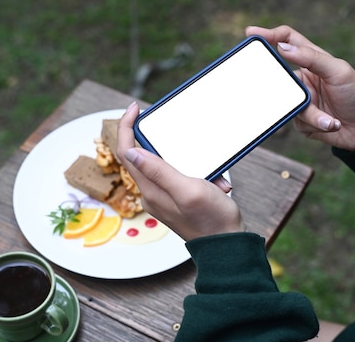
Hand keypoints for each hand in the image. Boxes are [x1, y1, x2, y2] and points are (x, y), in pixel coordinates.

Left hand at [117, 102, 246, 240]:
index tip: (135, 108)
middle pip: (141, 155)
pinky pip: (181, 175)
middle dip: (158, 139)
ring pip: (164, 164)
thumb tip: (131, 153)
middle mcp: (153, 192)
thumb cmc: (212, 219)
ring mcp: (164, 196)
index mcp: (150, 189)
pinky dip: (198, 171)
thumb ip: (159, 171)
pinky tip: (216, 180)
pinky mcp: (178, 198)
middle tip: (166, 122)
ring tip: (210, 171)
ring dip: (185, 158)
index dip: (126, 127)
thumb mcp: (187, 190)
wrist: (227, 246)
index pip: (126, 152)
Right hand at [245, 25, 354, 149]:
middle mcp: (303, 78)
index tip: (250, 34)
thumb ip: (312, 58)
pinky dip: (314, 124)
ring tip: (331, 119)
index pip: (287, 41)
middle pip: (279, 76)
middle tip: (295, 94)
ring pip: (288, 103)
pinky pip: (296, 122)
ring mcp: (301, 99)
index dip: (269, 35)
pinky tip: (332, 125)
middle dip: (282, 88)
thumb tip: (282, 47)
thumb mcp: (339, 72)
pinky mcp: (302, 120)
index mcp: (312, 60)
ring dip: (311, 114)